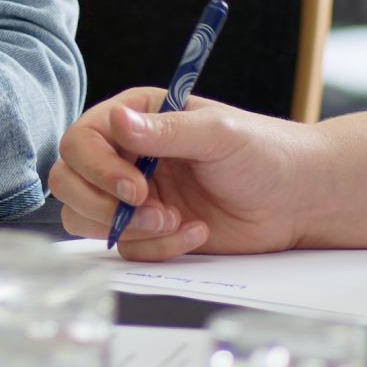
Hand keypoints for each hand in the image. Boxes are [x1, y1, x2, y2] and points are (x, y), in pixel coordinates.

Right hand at [50, 89, 322, 258]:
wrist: (298, 200)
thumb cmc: (264, 153)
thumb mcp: (217, 134)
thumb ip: (165, 131)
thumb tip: (118, 121)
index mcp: (134, 118)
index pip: (80, 141)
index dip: (98, 168)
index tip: (135, 187)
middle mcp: (124, 155)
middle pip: (68, 181)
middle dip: (103, 205)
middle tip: (151, 211)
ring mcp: (132, 196)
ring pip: (84, 219)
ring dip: (128, 229)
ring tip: (175, 221)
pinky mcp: (148, 231)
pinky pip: (125, 248)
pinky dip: (158, 248)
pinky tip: (197, 232)